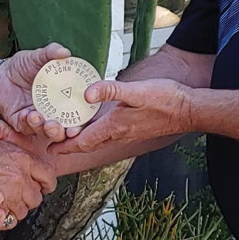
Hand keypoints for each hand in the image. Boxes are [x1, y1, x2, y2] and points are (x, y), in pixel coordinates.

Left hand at [0, 44, 83, 141]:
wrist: (1, 74)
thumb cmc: (23, 66)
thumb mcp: (37, 57)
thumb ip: (51, 53)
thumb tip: (65, 53)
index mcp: (65, 97)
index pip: (80, 112)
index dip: (83, 120)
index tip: (81, 122)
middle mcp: (55, 112)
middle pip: (65, 129)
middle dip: (64, 131)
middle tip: (61, 127)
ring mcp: (40, 119)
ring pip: (47, 132)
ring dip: (45, 129)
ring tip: (37, 116)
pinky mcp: (22, 123)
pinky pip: (27, 128)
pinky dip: (28, 123)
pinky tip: (27, 115)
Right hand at [0, 120, 56, 230]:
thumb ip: (3, 138)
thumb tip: (10, 151)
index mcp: (23, 158)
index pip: (48, 176)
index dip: (44, 182)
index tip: (40, 185)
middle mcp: (20, 177)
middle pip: (36, 197)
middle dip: (26, 198)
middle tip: (12, 193)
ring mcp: (10, 194)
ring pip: (21, 211)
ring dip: (10, 210)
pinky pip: (6, 221)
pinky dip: (0, 220)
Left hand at [51, 79, 192, 155]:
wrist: (189, 110)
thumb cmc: (166, 100)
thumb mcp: (137, 91)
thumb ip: (111, 90)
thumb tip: (86, 93)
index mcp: (115, 126)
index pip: (83, 141)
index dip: (65, 145)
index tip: (49, 149)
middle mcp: (118, 133)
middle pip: (87, 143)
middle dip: (69, 143)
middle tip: (51, 140)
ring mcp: (126, 132)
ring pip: (97, 138)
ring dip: (81, 137)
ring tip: (66, 131)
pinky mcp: (133, 127)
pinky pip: (108, 132)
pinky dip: (95, 130)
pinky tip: (94, 119)